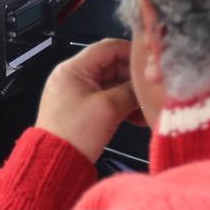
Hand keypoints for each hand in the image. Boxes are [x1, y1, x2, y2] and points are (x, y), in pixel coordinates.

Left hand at [35, 39, 141, 162]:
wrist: (56, 163)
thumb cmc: (77, 132)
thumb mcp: (108, 107)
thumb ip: (130, 90)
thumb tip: (149, 82)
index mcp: (73, 68)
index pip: (108, 47)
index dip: (132, 52)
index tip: (151, 64)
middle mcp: (74, 76)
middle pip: (112, 66)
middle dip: (134, 79)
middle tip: (154, 89)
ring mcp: (78, 93)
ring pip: (112, 85)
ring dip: (131, 95)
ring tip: (148, 107)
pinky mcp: (83, 110)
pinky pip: (108, 100)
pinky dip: (123, 106)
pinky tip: (139, 118)